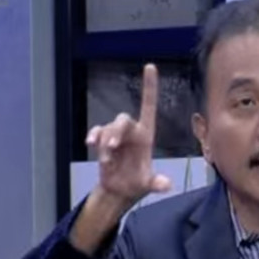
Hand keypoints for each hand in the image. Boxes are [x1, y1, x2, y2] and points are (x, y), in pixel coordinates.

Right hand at [86, 64, 171, 204]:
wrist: (119, 191)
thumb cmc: (136, 184)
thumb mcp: (148, 185)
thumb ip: (157, 184)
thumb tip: (166, 186)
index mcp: (146, 136)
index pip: (148, 106)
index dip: (149, 86)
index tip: (150, 66)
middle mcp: (131, 132)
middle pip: (122, 120)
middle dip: (116, 131)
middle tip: (111, 147)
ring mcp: (115, 136)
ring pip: (107, 129)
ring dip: (104, 144)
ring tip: (107, 162)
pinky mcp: (102, 141)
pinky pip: (96, 133)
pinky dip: (93, 138)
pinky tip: (91, 145)